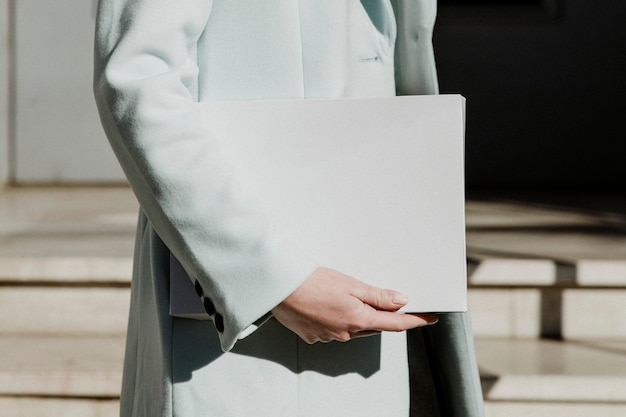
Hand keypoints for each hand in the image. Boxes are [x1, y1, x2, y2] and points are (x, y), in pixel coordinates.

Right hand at [271, 267, 437, 343]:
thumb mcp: (351, 284)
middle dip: (383, 317)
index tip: (431, 318)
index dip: (415, 321)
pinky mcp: (312, 336)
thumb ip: (378, 296)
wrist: (279, 288)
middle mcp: (346, 333)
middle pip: (374, 326)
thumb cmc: (313, 281)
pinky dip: (336, 320)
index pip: (395, 323)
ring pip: (353, 329)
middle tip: (392, 303)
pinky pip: (333, 330)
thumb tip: (402, 301)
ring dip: (358, 317)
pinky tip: (328, 306)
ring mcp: (328, 337)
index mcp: (359, 319)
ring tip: (349, 298)